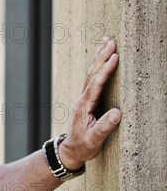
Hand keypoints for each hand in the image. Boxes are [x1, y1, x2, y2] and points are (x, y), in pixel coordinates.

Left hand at [59, 37, 121, 170]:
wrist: (72, 150)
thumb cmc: (84, 146)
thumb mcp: (94, 139)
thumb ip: (104, 126)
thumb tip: (117, 113)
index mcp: (84, 105)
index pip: (96, 84)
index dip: (105, 70)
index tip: (114, 57)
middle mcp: (83, 98)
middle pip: (93, 73)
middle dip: (102, 56)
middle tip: (111, 41)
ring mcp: (84, 97)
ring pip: (92, 73)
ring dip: (99, 57)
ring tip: (106, 42)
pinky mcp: (88, 98)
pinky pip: (93, 78)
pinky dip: (98, 65)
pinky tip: (102, 57)